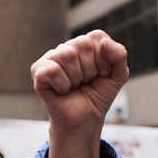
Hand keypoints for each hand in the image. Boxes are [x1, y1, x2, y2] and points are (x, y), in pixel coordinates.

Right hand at [30, 30, 128, 152]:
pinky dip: (63, 85)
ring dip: (77, 78)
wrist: (86, 119)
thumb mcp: (118, 75)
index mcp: (85, 44)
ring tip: (74, 86)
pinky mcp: (38, 71)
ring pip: (67, 55)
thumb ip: (119, 55)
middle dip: (91, 69)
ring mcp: (50, 58)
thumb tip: (105, 43)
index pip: (97, 37)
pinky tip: (62, 90)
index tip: (102, 74)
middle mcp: (66, 47)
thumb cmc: (98, 95)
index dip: (104, 60)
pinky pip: (53, 70)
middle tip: (87, 82)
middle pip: (83, 44)